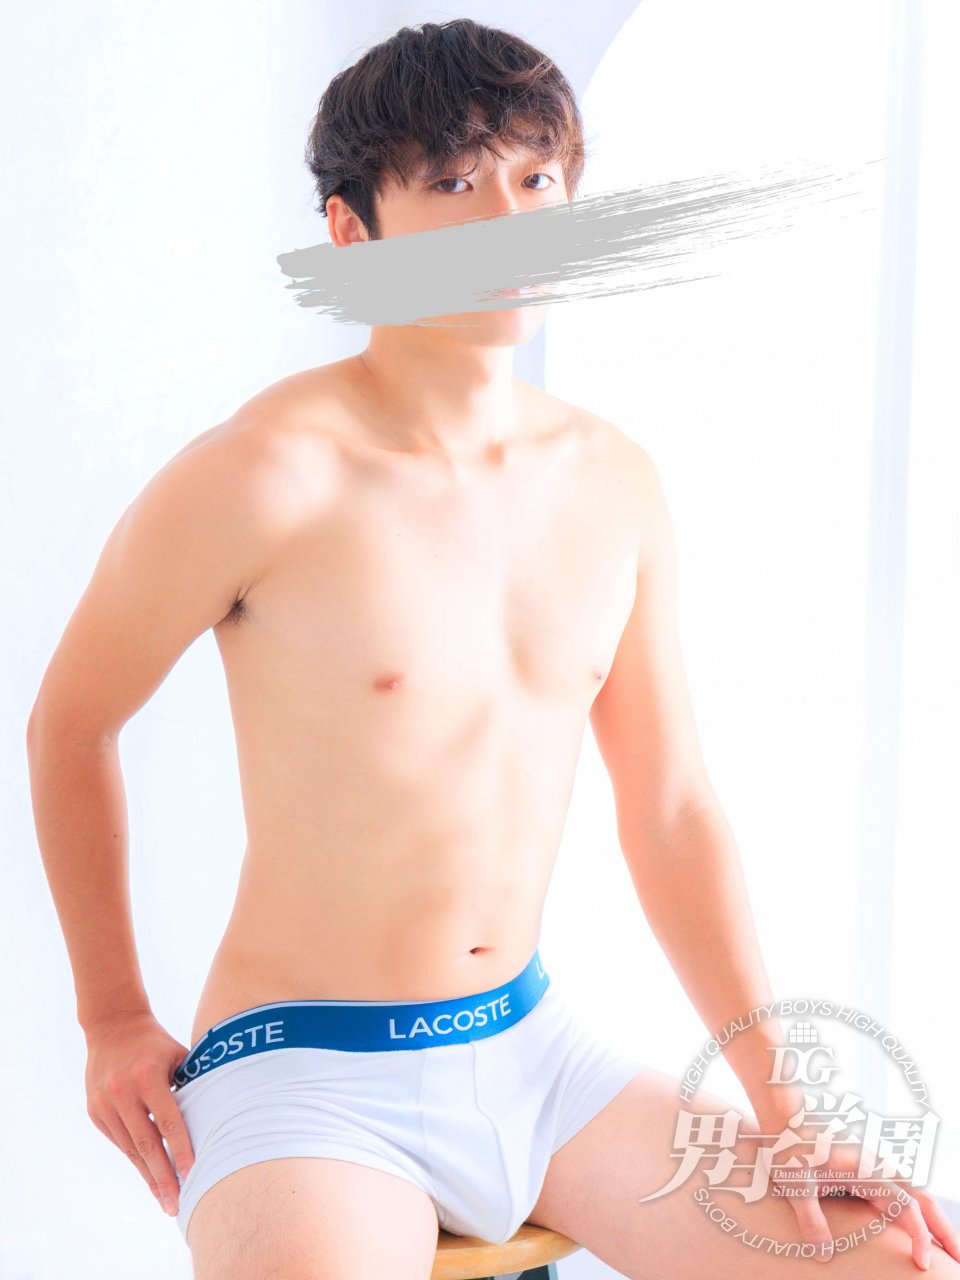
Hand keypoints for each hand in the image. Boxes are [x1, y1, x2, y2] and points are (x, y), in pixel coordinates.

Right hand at [84, 1010, 194, 1216]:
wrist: (112, 1025)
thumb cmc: (156, 1042)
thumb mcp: (177, 1055)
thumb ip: (192, 1083)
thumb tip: (219, 1116)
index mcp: (147, 1076)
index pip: (168, 1121)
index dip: (182, 1149)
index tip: (193, 1175)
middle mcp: (122, 1092)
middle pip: (146, 1144)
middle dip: (162, 1178)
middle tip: (177, 1205)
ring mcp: (104, 1104)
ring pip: (130, 1148)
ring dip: (148, 1175)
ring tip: (165, 1199)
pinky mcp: (95, 1112)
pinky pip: (119, 1141)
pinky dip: (135, 1159)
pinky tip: (149, 1176)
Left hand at [757, 1121, 959, 1269]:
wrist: (781, 1114)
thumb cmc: (788, 1146)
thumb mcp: (795, 1184)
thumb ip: (811, 1219)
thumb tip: (824, 1254)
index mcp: (867, 1169)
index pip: (907, 1207)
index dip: (920, 1236)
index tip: (923, 1264)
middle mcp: (876, 1166)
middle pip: (923, 1199)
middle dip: (943, 1230)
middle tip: (959, 1262)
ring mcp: (872, 1166)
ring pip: (914, 1193)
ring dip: (933, 1220)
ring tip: (947, 1249)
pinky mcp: (864, 1168)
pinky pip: (899, 1191)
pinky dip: (915, 1211)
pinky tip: (913, 1227)